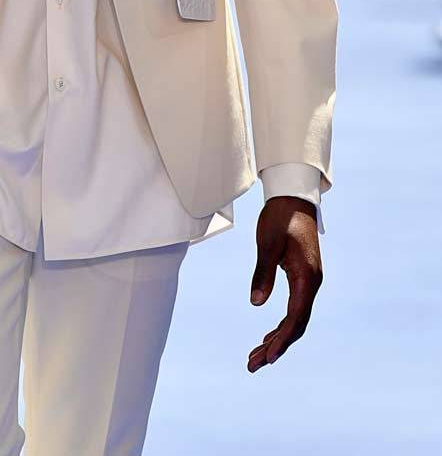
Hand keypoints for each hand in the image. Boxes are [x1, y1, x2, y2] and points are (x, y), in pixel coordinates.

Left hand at [247, 196, 322, 372]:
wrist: (293, 198)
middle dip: (275, 347)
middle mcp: (311, 284)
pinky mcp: (302, 278)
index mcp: (306, 278)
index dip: (282, 340)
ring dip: (276, 339)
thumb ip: (263, 273)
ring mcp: (308, 282)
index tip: (267, 358)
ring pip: (295, 320)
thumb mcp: (268, 244)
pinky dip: (281, 326)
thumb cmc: (279, 218)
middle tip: (252, 365)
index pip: (296, 318)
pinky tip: (268, 336)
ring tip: (255, 357)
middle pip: (296, 325)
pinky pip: (294, 310)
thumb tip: (256, 303)